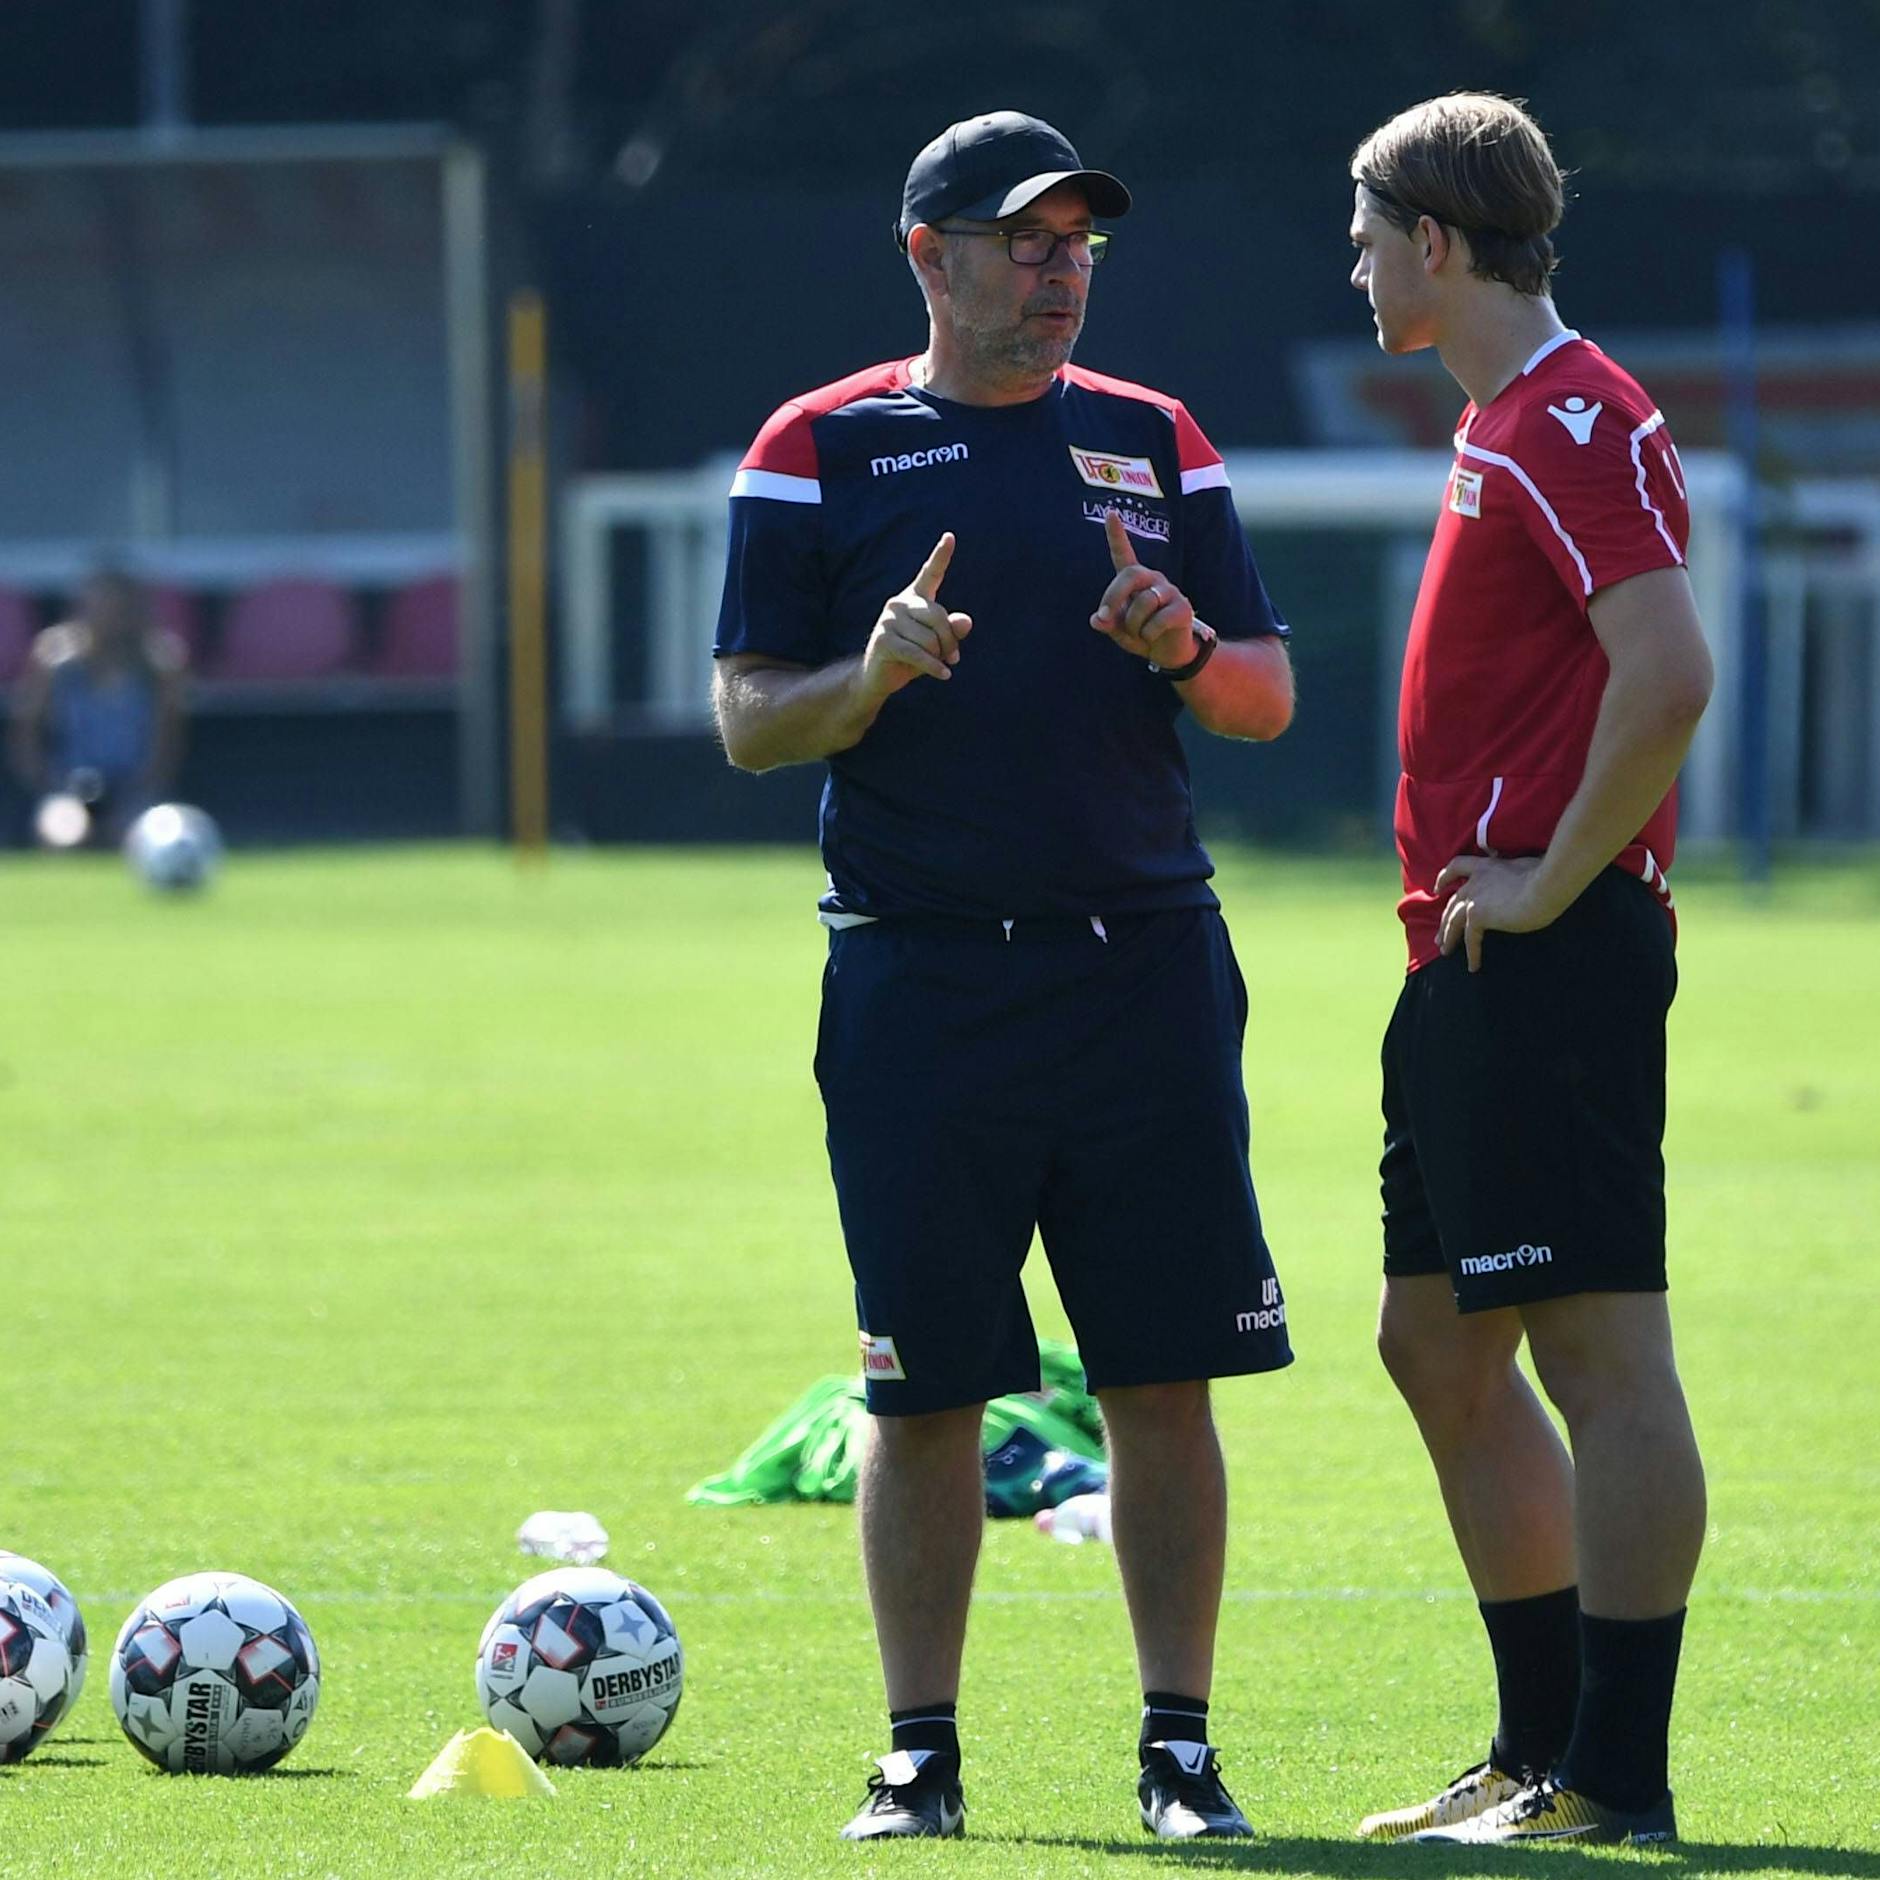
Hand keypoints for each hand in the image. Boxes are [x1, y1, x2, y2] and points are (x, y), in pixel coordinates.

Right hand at [859, 532, 973, 700]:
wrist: (878, 676)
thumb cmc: (911, 656)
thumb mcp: (937, 644)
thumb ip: (952, 631)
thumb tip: (966, 621)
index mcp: (914, 598)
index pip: (931, 573)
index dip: (941, 555)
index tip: (950, 536)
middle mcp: (900, 603)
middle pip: (938, 616)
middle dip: (950, 641)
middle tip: (953, 657)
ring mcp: (888, 620)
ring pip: (930, 639)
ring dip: (939, 657)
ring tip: (937, 665)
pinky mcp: (884, 640)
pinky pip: (918, 653)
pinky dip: (933, 667)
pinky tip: (944, 675)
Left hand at [1089, 510, 1196, 666]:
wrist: (1169, 654)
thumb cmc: (1142, 635)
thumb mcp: (1119, 631)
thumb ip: (1107, 623)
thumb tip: (1097, 620)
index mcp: (1135, 581)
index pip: (1124, 553)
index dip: (1117, 534)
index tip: (1111, 513)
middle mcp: (1153, 579)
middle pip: (1129, 575)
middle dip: (1113, 597)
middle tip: (1105, 618)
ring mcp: (1170, 591)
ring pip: (1142, 604)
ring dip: (1133, 626)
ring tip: (1140, 634)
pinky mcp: (1183, 608)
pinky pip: (1157, 621)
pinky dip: (1148, 635)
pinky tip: (1153, 637)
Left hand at [1434, 854, 1562, 971]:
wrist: (1545, 886)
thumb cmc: (1544, 876)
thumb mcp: (1525, 867)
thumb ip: (1514, 874)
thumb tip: (1523, 879)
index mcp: (1485, 867)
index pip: (1457, 867)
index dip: (1445, 878)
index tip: (1437, 889)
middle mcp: (1474, 882)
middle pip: (1453, 903)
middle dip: (1444, 920)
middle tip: (1439, 936)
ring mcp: (1474, 899)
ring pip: (1453, 921)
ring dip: (1448, 937)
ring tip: (1445, 951)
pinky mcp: (1478, 916)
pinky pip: (1470, 939)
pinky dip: (1472, 954)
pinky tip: (1473, 967)